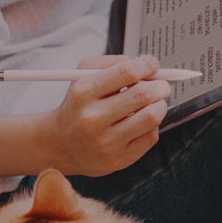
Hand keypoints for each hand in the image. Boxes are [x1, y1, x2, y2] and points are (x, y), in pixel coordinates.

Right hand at [41, 55, 170, 176]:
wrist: (60, 144)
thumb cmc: (78, 104)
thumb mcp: (84, 74)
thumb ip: (115, 63)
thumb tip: (148, 66)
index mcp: (83, 92)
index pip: (126, 72)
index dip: (147, 65)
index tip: (152, 65)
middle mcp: (93, 118)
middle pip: (142, 95)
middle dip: (160, 86)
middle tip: (161, 85)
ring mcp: (106, 142)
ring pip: (151, 117)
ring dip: (160, 105)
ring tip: (154, 102)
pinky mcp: (118, 160)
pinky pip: (150, 137)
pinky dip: (152, 125)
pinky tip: (141, 122)